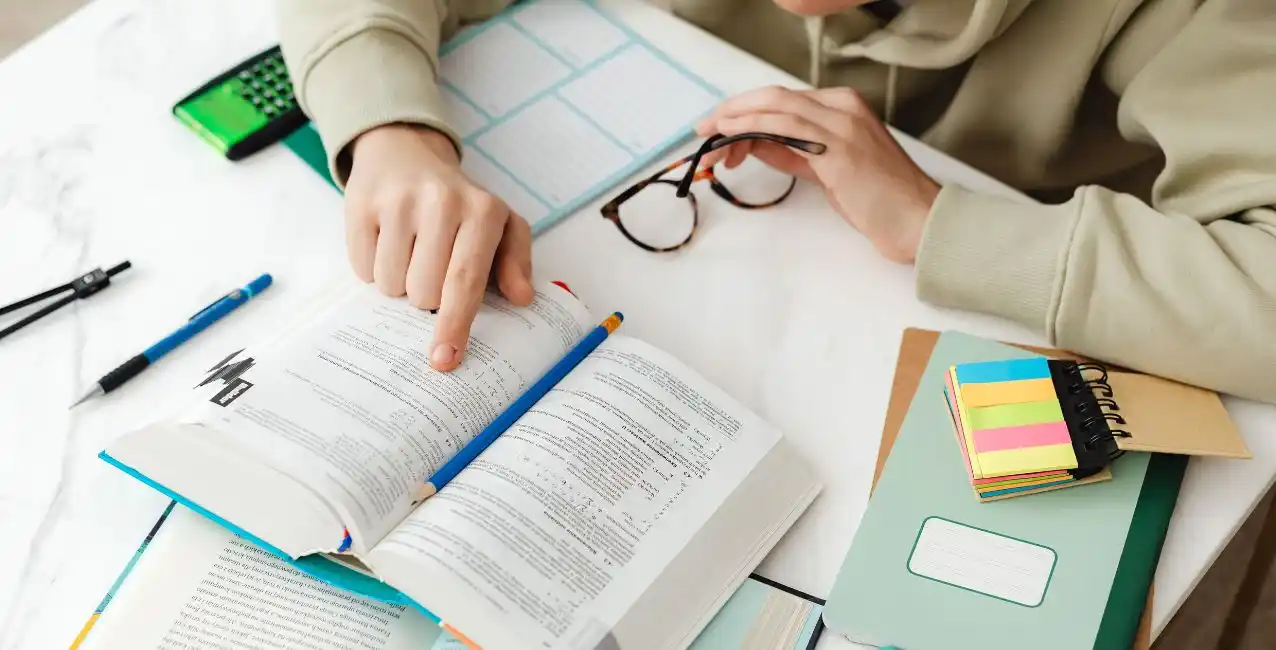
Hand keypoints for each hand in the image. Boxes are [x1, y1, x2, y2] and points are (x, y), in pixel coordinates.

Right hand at [345, 124, 533, 370]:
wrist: (405, 152)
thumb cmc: (459, 203)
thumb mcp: (500, 224)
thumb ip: (516, 261)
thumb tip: (522, 297)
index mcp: (483, 211)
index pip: (466, 281)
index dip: (455, 324)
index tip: (445, 358)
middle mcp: (442, 202)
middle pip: (424, 293)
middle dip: (426, 296)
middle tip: (432, 267)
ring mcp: (398, 202)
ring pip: (391, 285)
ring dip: (399, 283)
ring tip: (410, 251)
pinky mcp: (361, 204)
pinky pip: (362, 269)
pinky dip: (373, 267)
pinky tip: (386, 241)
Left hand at [695, 86, 939, 262]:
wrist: (917, 220)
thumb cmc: (878, 199)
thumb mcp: (828, 168)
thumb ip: (794, 151)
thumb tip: (755, 144)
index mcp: (844, 107)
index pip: (783, 100)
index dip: (745, 110)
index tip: (719, 127)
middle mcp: (843, 107)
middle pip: (773, 97)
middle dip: (732, 110)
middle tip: (703, 128)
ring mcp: (842, 124)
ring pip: (775, 106)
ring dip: (735, 120)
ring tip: (709, 138)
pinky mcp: (839, 148)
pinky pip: (786, 127)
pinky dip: (752, 127)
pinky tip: (731, 136)